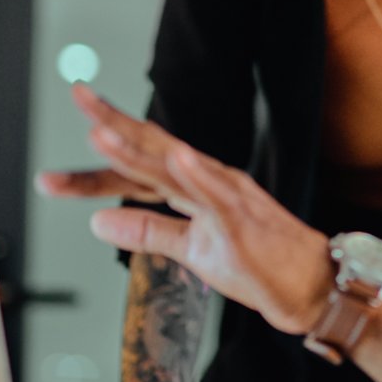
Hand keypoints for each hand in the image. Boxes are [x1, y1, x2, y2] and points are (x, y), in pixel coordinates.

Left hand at [38, 83, 332, 333]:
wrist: (312, 286)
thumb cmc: (259, 266)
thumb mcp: (191, 250)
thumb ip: (146, 231)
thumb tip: (96, 220)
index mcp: (196, 184)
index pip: (143, 160)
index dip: (107, 143)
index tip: (70, 129)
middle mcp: (209, 179)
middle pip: (154, 147)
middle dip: (113, 123)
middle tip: (77, 95)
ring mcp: (227, 197)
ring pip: (175, 168)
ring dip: (139, 150)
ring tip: (101, 132)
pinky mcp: (243, 221)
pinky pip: (218, 195)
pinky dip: (197, 175)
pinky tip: (178, 159)